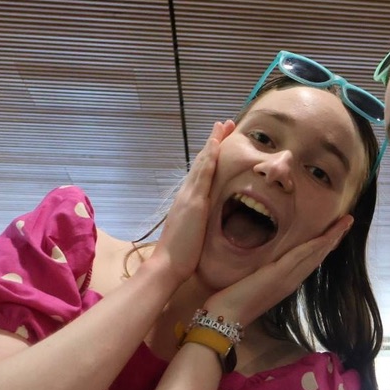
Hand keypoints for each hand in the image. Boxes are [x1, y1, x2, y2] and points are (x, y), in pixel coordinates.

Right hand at [146, 121, 230, 286]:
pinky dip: (210, 156)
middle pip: (202, 162)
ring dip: (213, 142)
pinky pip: (203, 174)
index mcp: (188, 202)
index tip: (220, 141)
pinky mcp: (193, 201)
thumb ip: (199, 224)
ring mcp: (189, 196)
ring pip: (203, 162)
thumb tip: (207, 222)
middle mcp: (186, 194)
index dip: (211, 156)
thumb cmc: (181, 257)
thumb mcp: (194, 235)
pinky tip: (216, 143)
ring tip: (222, 124)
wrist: (167, 266)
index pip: (202, 174)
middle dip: (213, 142)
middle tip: (223, 124)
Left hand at [202, 214, 353, 327]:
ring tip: (345, 223)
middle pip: (319, 256)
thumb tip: (264, 261)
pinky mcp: (278, 275)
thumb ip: (262, 272)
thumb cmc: (232, 301)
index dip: (324, 245)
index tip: (335, 231)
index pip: (310, 260)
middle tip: (348, 221)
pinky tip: (326, 236)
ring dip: (332, 238)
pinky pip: (300, 256)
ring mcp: (287, 278)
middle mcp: (292, 280)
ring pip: (315, 254)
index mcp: (287, 282)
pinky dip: (315, 245)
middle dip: (334, 238)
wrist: (225, 317)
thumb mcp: (252, 282)